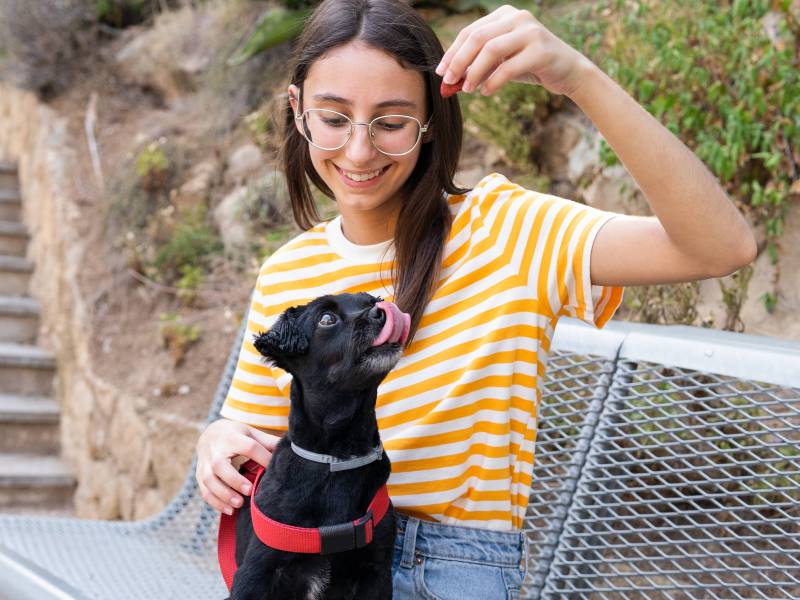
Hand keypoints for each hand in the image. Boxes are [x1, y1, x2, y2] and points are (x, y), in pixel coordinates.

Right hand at [195, 418, 278, 514]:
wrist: (209, 434)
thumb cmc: (236, 435)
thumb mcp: (250, 432)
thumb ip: (267, 442)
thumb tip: (291, 448)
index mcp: (232, 437)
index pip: (249, 447)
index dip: (262, 457)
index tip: (273, 468)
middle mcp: (215, 451)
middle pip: (220, 466)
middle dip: (234, 480)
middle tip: (249, 490)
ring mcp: (205, 464)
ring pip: (209, 481)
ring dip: (223, 494)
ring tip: (239, 504)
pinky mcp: (200, 476)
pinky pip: (205, 492)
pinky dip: (215, 503)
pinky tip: (230, 511)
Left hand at [435, 4, 592, 97]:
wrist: (568, 71)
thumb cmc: (529, 66)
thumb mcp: (501, 62)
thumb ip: (479, 65)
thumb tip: (450, 79)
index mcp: (504, 14)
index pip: (470, 32)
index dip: (453, 52)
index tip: (441, 72)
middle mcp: (517, 17)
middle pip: (477, 38)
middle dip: (459, 62)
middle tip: (449, 82)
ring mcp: (530, 31)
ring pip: (491, 50)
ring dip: (474, 72)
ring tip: (467, 89)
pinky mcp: (540, 50)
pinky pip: (508, 67)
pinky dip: (493, 82)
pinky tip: (486, 92)